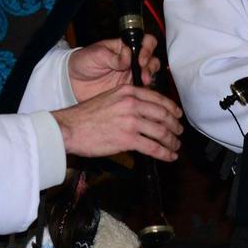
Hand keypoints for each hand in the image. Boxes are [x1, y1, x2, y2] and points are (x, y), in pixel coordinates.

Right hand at [52, 85, 182, 160]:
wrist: (69, 128)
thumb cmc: (84, 116)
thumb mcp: (108, 98)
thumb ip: (127, 102)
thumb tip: (143, 113)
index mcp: (127, 91)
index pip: (157, 98)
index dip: (171, 108)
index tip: (177, 114)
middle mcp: (132, 103)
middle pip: (163, 114)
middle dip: (174, 125)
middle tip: (179, 132)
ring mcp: (131, 121)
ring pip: (161, 131)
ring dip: (172, 140)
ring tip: (175, 146)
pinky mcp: (128, 139)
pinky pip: (153, 147)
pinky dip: (164, 153)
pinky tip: (169, 156)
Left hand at [69, 34, 159, 101]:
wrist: (72, 81)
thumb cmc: (83, 62)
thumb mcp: (96, 54)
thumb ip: (113, 56)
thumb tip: (128, 54)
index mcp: (124, 47)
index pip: (145, 42)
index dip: (147, 48)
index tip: (140, 58)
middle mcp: (131, 60)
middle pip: (151, 58)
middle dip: (150, 65)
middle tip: (143, 71)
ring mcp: (130, 74)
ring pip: (150, 73)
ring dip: (150, 76)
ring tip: (144, 81)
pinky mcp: (128, 88)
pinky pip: (142, 89)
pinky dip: (145, 90)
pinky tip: (141, 91)